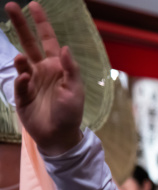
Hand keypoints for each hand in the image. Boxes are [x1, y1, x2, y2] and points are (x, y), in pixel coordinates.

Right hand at [5, 2, 83, 155]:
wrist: (60, 136)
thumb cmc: (71, 113)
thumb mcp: (76, 90)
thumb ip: (70, 69)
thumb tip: (64, 47)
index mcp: (56, 66)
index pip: (48, 40)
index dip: (42, 23)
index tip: (33, 5)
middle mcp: (42, 70)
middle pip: (29, 43)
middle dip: (20, 25)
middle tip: (10, 6)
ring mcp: (31, 82)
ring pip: (21, 63)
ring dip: (20, 59)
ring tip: (22, 59)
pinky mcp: (22, 95)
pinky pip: (20, 84)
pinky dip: (22, 81)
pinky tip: (26, 80)